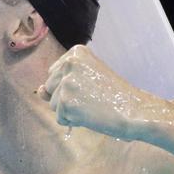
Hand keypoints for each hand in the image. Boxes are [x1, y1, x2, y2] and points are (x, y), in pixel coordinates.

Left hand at [38, 45, 160, 140]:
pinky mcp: (65, 102)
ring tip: (91, 106)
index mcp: (76, 53)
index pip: (55, 73)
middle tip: (92, 99)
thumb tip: (39, 90)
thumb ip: (60, 82)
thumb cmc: (115, 95)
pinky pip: (60, 118)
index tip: (91, 87)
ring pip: (53, 104)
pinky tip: (90, 115)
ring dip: (70, 110)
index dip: (71, 86)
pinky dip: (73, 121)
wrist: (134, 109)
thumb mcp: (87, 79)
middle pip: (51, 88)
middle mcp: (68, 64)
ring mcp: (66, 83)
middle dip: (67, 98)